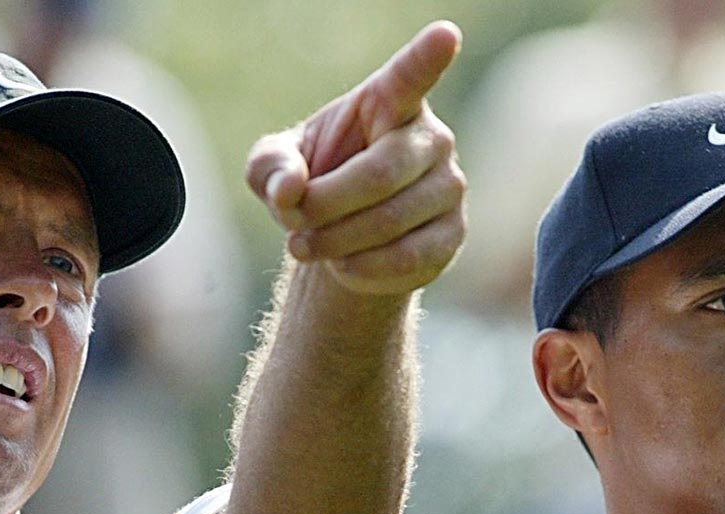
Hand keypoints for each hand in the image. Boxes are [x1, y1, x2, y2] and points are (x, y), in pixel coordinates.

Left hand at [244, 21, 465, 295]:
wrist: (345, 240)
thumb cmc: (313, 184)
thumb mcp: (274, 169)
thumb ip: (271, 168)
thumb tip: (291, 192)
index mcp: (389, 102)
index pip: (410, 76)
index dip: (427, 56)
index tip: (444, 35)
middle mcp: (431, 138)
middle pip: (381, 174)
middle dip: (326, 206)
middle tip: (294, 223)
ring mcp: (449, 187)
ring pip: (391, 220)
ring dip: (336, 241)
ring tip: (306, 246)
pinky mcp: (453, 234)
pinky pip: (408, 256)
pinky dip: (362, 268)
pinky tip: (342, 264)